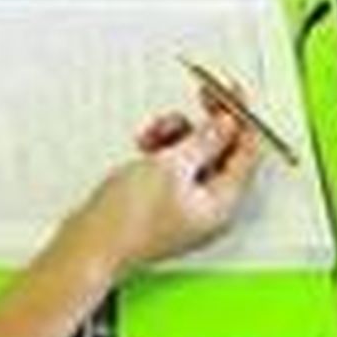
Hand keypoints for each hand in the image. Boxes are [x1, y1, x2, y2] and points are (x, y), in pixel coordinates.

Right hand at [60, 106, 260, 278]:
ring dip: (179, 135)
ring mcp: (187, 206)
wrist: (90, 245)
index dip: (242, 118)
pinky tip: (146, 146)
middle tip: (204, 94)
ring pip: (197, 154)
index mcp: (223, 204)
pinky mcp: (165, 203)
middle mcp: (210, 208)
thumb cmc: (128, 220)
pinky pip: (176, 165)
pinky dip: (164, 150)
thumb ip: (206, 142)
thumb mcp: (172, 167)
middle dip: (208, 124)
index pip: (247, 153)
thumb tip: (228, 125)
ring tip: (156, 135)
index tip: (234, 92)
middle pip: (222, 152)